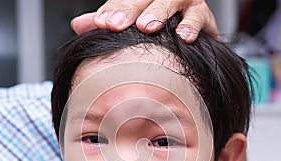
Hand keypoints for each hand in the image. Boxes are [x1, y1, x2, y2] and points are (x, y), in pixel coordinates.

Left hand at [70, 0, 217, 42]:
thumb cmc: (159, 28)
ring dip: (159, 11)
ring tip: (147, 27)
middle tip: (114, 25)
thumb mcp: (132, 23)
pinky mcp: (202, 15)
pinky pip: (198, 17)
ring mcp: (184, 2)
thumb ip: (110, 22)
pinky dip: (191, 25)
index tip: (101, 23)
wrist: (191, 37)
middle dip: (128, 8)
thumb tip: (78, 25)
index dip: (113, 8)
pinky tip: (183, 36)